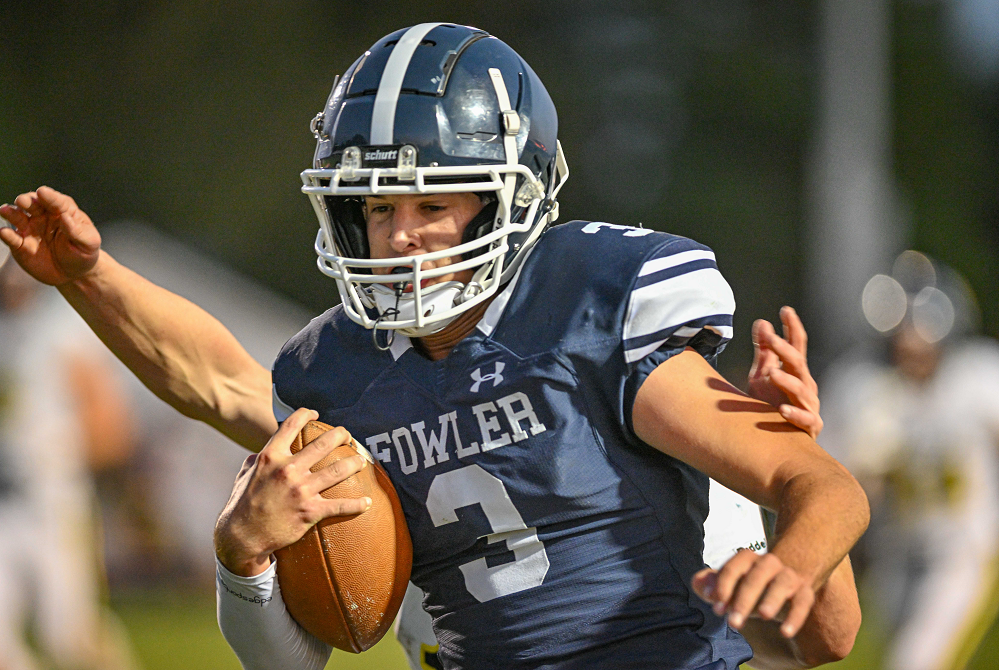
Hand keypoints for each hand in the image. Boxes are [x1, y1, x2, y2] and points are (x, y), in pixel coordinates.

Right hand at [0, 186, 101, 285]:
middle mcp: (43, 216)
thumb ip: (78, 231)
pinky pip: (12, 238)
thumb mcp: (89, 243)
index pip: (56, 201)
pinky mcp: (20, 244)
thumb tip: (65, 217)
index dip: (49, 196)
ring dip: (11, 212)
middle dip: (27, 200)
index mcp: (63, 212)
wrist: (73, 274)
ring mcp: (30, 229)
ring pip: (17, 217)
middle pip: (33, 204)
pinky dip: (6, 234)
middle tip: (22, 201)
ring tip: (5, 210)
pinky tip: (4, 232)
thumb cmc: (83, 253)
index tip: (42, 192)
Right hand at [214, 408, 371, 576]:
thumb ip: (256, 462)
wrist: (242, 537)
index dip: (306, 414)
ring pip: (337, 470)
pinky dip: (357, 504)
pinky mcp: (310, 511)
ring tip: (361, 460)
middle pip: (323, 444)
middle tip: (348, 436)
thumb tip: (261, 454)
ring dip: (354, 463)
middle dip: (341, 435)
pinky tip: (367, 502)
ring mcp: (300, 490)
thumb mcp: (244, 476)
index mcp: (270, 456)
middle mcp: (287, 469)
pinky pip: (340, 506)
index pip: (290, 426)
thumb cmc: (241, 506)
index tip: (316, 414)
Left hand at [692, 550, 815, 638]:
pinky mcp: (805, 591)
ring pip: (781, 585)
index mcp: (747, 558)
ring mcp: (788, 576)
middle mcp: (769, 563)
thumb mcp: (731, 580)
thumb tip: (698, 585)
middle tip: (733, 622)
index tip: (715, 607)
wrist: (788, 571)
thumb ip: (712, 582)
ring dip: (771, 600)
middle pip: (756, 577)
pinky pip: (803, 602)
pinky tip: (786, 632)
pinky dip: (796, 617)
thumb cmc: (751, 580)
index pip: (734, 568)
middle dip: (743, 600)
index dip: (723, 586)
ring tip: (763, 616)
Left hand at [747, 306, 821, 438]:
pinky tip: (782, 409)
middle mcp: (806, 385)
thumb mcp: (764, 376)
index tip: (785, 310)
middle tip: (770, 337)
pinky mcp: (810, 426)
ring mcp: (810, 405)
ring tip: (771, 373)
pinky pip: (805, 419)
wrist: (782, 440)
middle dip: (784, 349)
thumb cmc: (772, 404)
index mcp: (796, 371)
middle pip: (797, 363)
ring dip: (787, 380)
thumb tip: (762, 322)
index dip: (792, 327)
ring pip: (801, 389)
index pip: (797, 345)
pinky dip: (795, 414)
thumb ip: (764, 352)